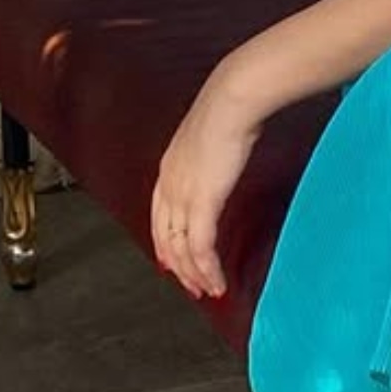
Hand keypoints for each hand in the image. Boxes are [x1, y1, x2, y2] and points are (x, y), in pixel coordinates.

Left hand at [150, 64, 261, 301]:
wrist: (231, 101)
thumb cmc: (229, 110)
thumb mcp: (211, 135)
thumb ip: (210, 154)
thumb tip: (222, 157)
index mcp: (169, 169)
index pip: (159, 217)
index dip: (164, 242)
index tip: (172, 261)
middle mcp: (170, 186)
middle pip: (167, 238)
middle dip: (179, 267)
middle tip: (192, 287)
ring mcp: (183, 196)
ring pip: (182, 249)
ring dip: (195, 274)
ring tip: (208, 290)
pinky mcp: (202, 203)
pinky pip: (201, 247)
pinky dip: (207, 268)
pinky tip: (217, 280)